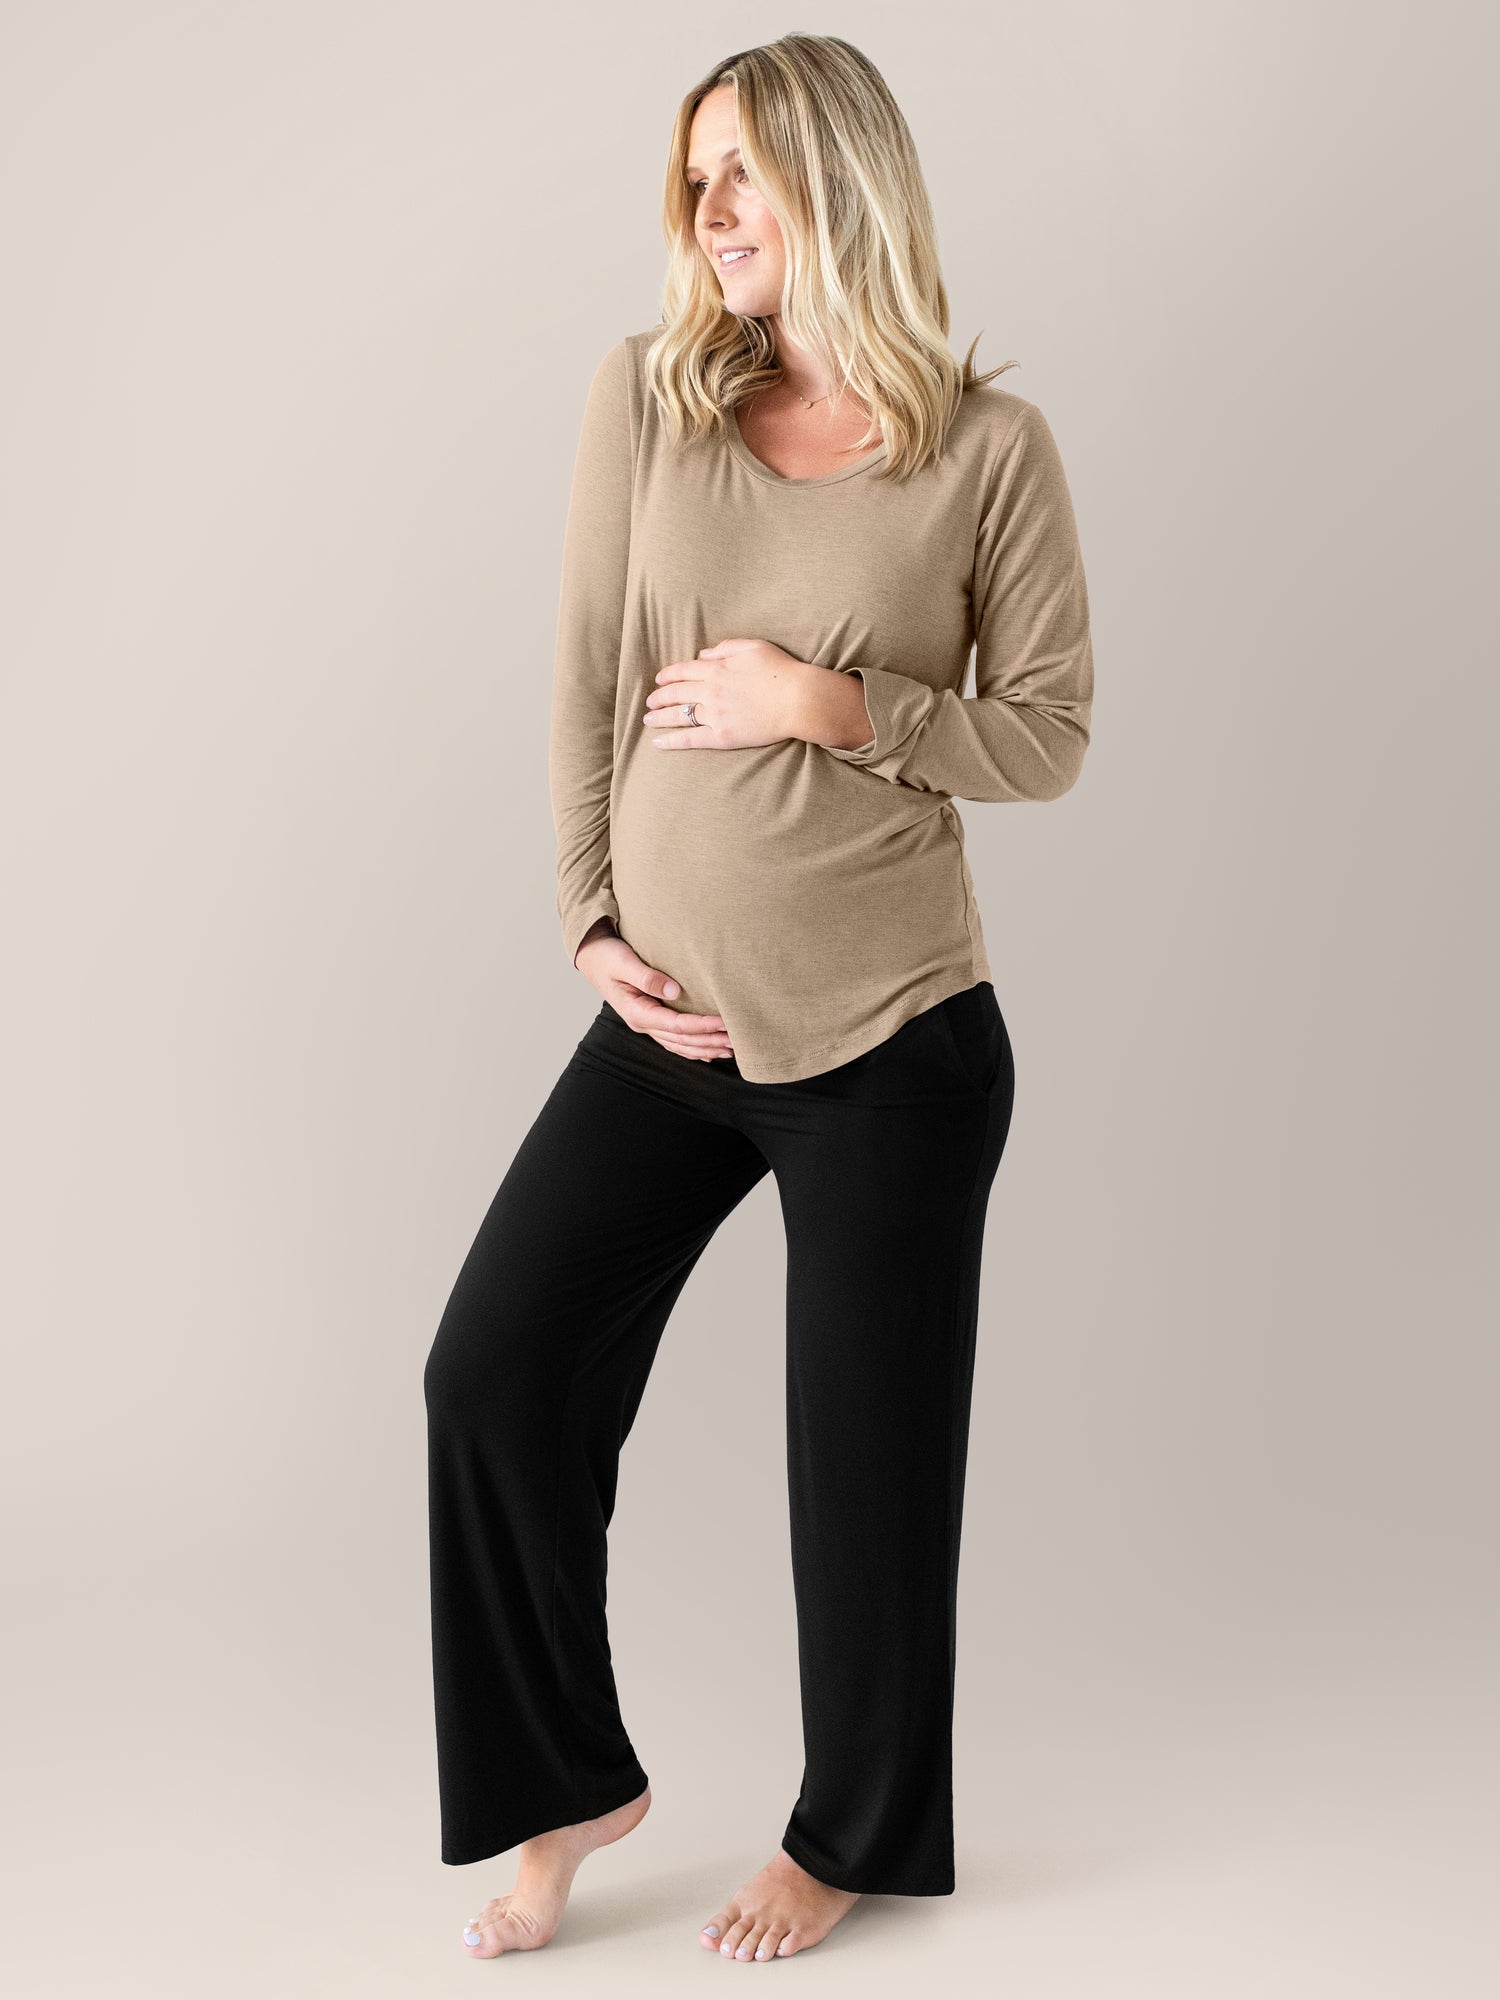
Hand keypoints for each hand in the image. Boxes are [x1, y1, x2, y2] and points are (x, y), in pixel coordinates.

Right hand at [574, 924, 733, 1061]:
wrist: (592, 956)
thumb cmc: (608, 956)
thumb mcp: (624, 962)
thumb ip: (647, 977)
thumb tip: (674, 990)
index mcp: (636, 1012)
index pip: (676, 1025)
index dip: (702, 1026)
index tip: (724, 1023)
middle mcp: (642, 1023)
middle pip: (681, 1040)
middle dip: (709, 1041)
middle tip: (736, 1040)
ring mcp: (645, 1024)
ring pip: (679, 1044)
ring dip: (705, 1048)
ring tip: (730, 1048)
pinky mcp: (650, 1019)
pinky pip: (674, 1040)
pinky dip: (692, 1048)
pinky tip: (708, 1053)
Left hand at [645, 639, 819, 749]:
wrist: (798, 700)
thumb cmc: (781, 670)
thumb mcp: (753, 647)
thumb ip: (724, 648)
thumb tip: (702, 655)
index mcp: (716, 669)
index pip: (683, 671)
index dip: (668, 675)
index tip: (659, 679)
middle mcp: (710, 692)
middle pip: (676, 693)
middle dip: (659, 697)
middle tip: (650, 702)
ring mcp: (715, 715)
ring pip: (679, 716)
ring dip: (660, 717)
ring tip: (648, 720)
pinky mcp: (722, 737)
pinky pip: (690, 739)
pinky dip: (672, 741)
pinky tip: (658, 742)